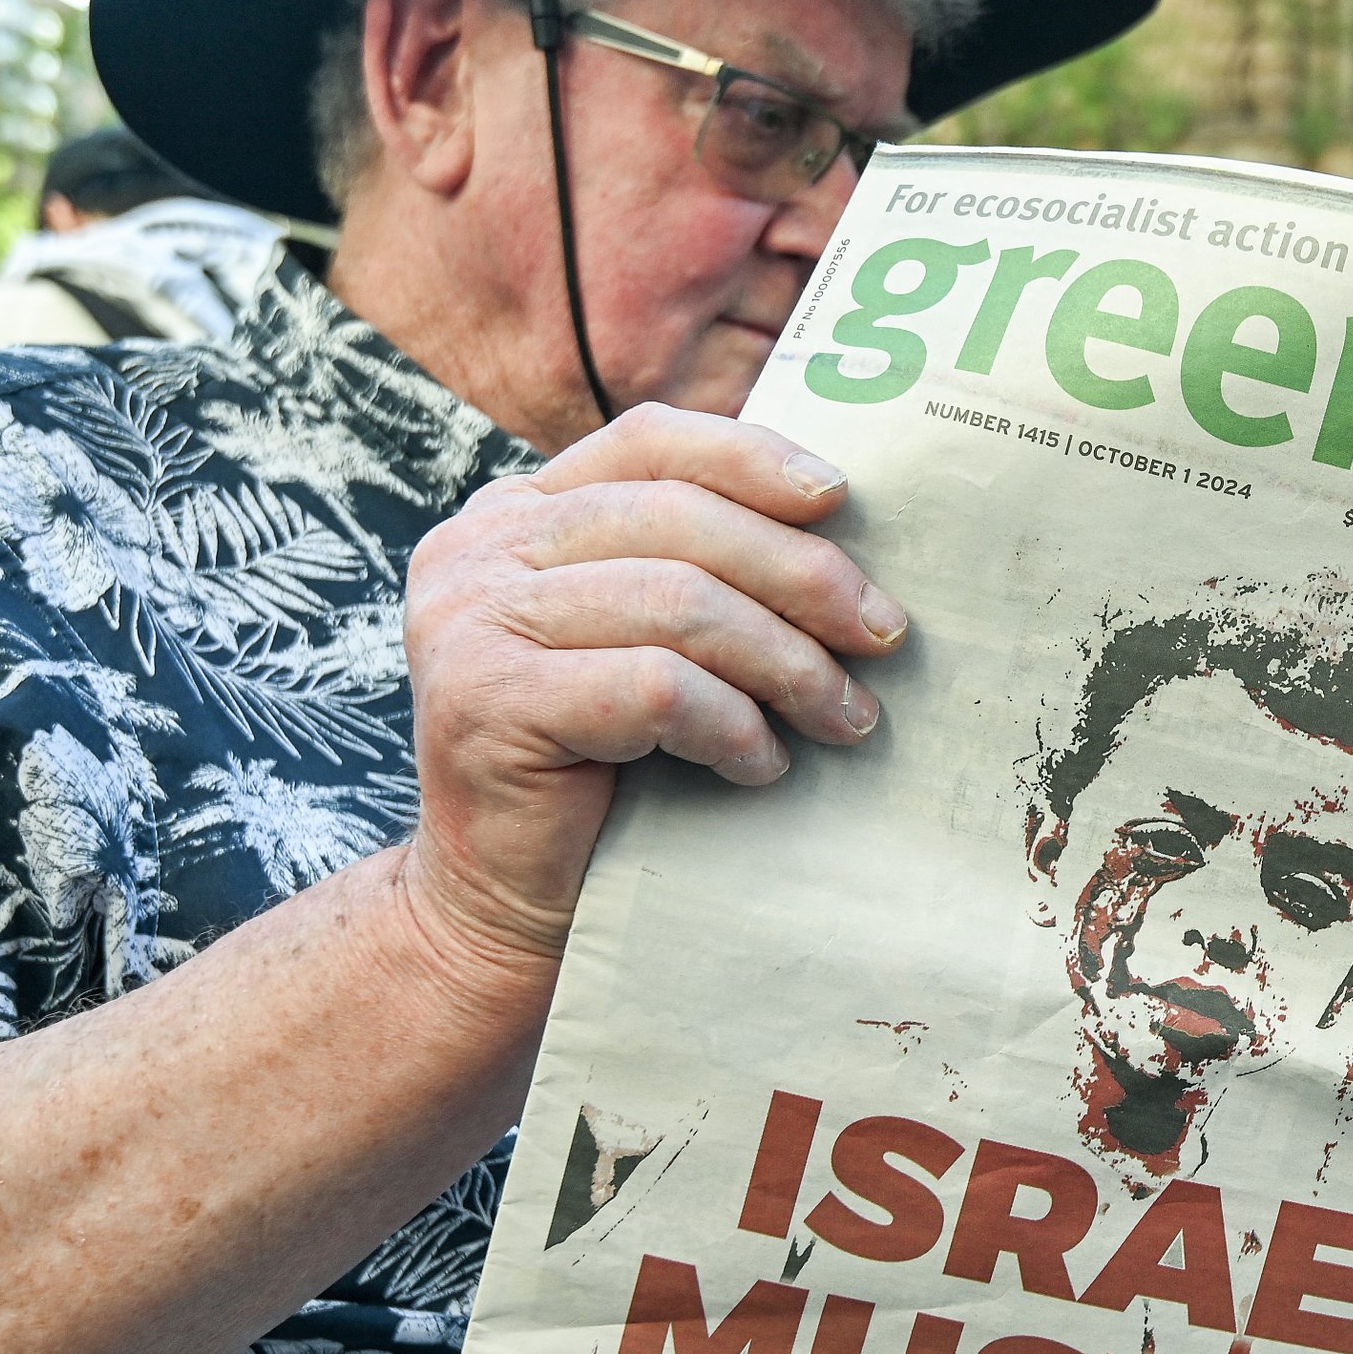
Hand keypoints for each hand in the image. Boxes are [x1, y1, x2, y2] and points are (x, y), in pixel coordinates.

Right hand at [397, 406, 906, 976]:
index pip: (646, 442)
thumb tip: (837, 521)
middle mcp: (476, 551)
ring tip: (843, 717)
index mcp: (512, 513)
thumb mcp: (639, 642)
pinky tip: (762, 765)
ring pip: (676, 603)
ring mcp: (470, 622)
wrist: (506, 911)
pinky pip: (654, 687)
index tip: (841, 500)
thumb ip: (691, 570)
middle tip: (883, 636)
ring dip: (785, 662)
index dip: (750, 457)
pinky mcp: (487, 701)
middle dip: (800, 575)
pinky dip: (731, 724)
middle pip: (676, 519)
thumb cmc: (599, 778)